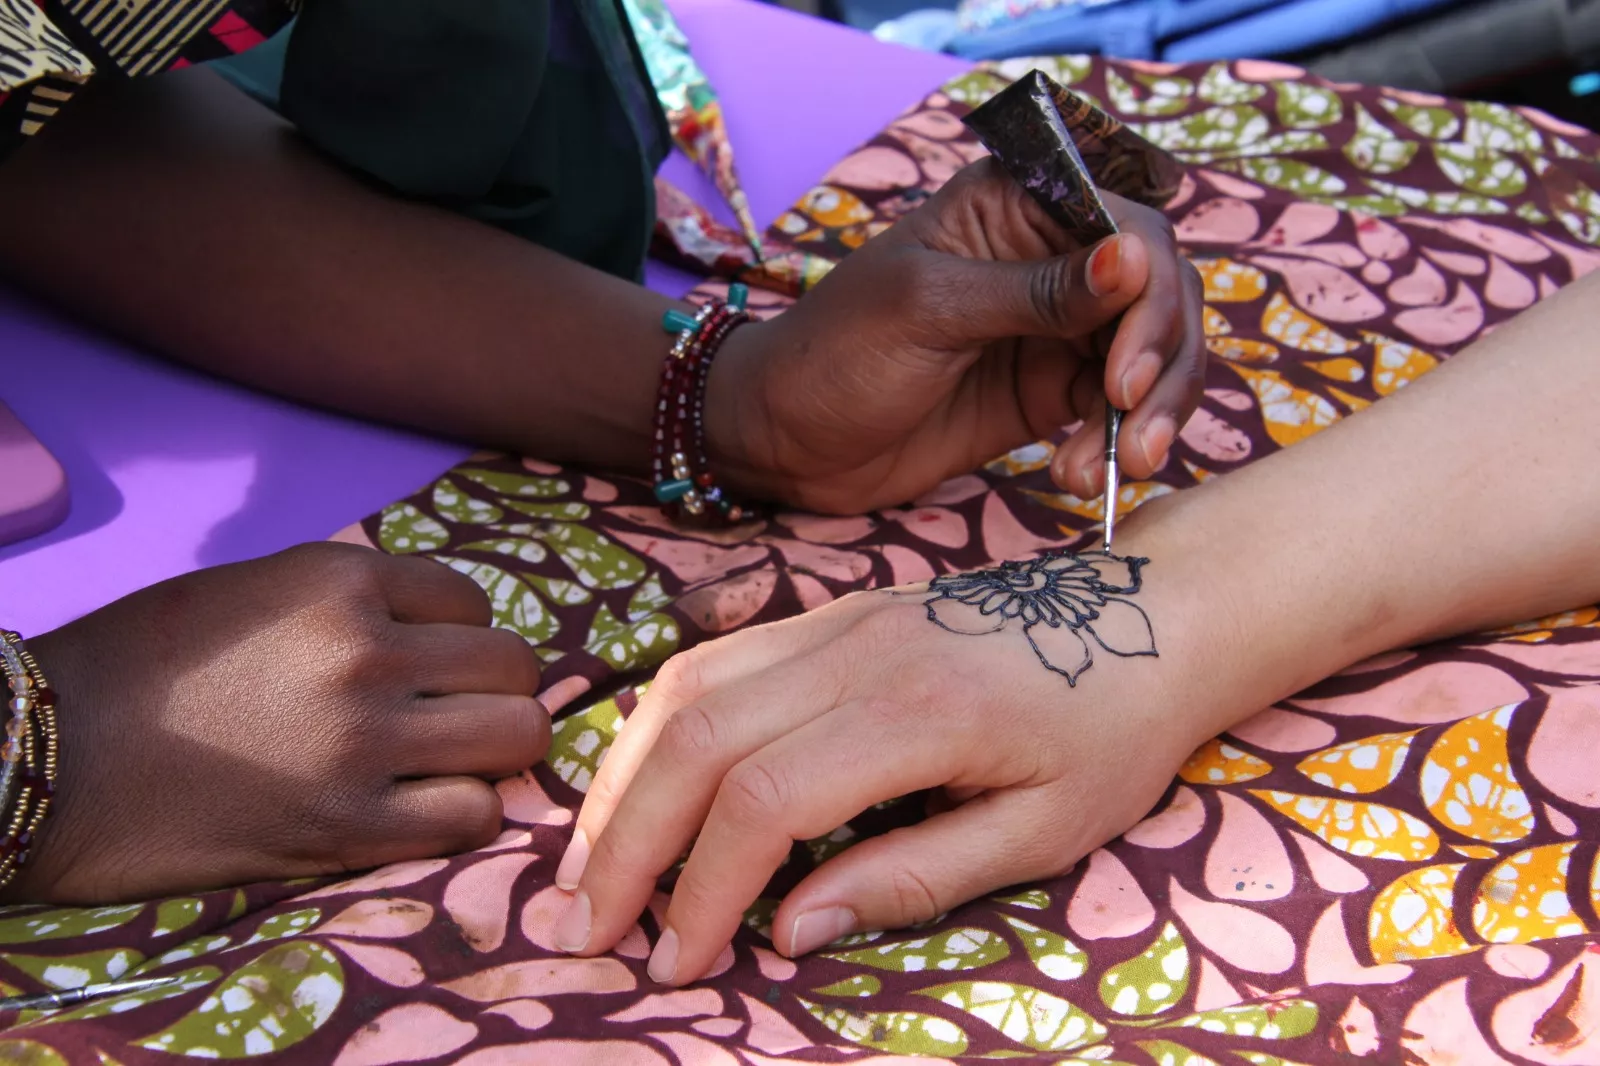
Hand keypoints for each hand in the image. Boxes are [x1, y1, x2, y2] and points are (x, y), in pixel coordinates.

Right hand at [8, 543, 548, 903]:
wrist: (49, 758)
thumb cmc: (140, 666)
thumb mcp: (254, 589)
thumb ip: (350, 598)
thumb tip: (435, 621)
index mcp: (341, 580)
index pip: (474, 601)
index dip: (461, 635)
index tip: (431, 664)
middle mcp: (367, 652)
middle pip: (514, 666)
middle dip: (493, 691)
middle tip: (453, 716)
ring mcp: (363, 742)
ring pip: (518, 736)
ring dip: (494, 752)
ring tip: (450, 763)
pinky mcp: (347, 828)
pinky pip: (474, 816)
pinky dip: (464, 814)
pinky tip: (422, 811)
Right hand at [551, 551, 1209, 984]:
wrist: (1148, 611)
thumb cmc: (1111, 730)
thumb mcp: (1046, 828)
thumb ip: (916, 877)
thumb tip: (791, 931)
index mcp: (918, 710)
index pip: (764, 798)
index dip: (703, 890)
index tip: (678, 966)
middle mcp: (857, 650)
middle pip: (696, 737)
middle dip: (627, 843)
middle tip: (587, 932)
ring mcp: (834, 619)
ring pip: (685, 687)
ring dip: (621, 780)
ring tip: (587, 866)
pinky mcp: (827, 613)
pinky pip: (713, 662)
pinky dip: (656, 728)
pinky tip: (640, 786)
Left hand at [711, 159, 1204, 513]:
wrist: (784, 444)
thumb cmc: (834, 353)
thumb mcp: (928, 311)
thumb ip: (1035, 292)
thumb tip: (1136, 257)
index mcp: (1016, 205)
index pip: (1127, 224)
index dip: (1150, 292)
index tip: (1124, 368)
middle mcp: (1050, 257)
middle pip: (1159, 292)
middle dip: (1162, 362)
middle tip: (1131, 426)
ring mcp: (1055, 329)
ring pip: (1152, 355)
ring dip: (1153, 412)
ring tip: (1123, 465)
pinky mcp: (1050, 393)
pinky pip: (1117, 409)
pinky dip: (1116, 443)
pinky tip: (1077, 475)